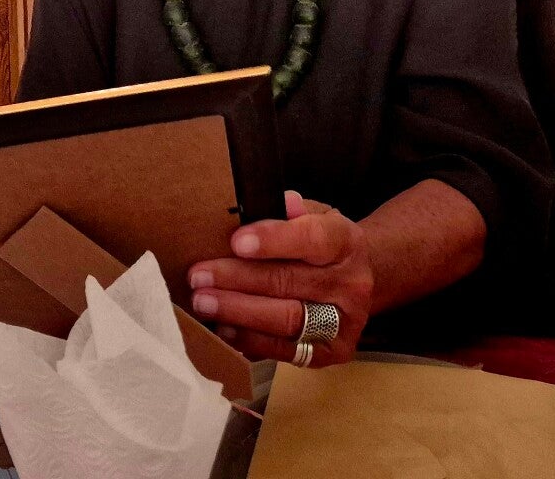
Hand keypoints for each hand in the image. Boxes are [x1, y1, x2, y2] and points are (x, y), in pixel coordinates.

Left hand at [187, 191, 375, 366]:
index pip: (312, 239)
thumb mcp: (313, 217)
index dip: (273, 240)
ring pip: (286, 320)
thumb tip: (270, 203)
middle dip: (237, 279)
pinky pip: (285, 349)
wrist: (356, 281)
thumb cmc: (320, 246)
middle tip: (198, 276)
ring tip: (203, 302)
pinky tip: (223, 327)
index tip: (236, 242)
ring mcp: (345, 322)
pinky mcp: (333, 352)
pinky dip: (250, 339)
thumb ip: (290, 211)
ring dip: (238, 311)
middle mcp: (351, 283)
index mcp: (346, 242)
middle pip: (288, 282)